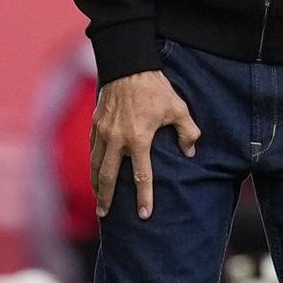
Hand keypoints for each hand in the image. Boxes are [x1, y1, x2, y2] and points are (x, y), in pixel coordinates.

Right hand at [92, 69, 200, 220]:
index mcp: (139, 139)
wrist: (128, 67)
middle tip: (104, 215)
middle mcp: (117, 140)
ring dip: (95, 184)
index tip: (145, 214)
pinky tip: (95, 171)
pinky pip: (92, 150)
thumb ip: (187, 132)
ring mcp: (103, 133)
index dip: (144, 197)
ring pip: (95, 165)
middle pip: (108, 177)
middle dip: (106, 199)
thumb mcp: (178, 108)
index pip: (141, 176)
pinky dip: (92, 164)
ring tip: (98, 199)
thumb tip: (190, 152)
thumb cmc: (155, 88)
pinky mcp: (95, 124)